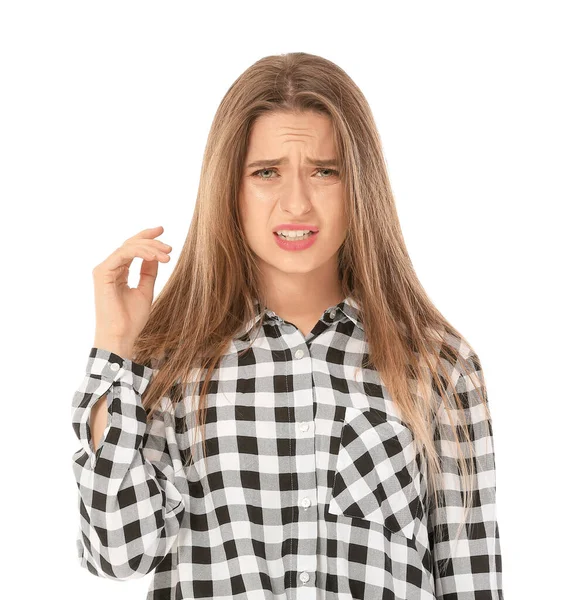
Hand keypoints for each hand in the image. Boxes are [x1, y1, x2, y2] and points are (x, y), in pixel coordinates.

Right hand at [91, 225, 171, 354]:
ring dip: (150, 248)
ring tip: (166, 255)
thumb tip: (155, 256)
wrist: (121, 336)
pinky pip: (123, 254)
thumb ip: (148, 272)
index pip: (132, 249)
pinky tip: (155, 257)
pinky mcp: (102, 273)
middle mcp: (109, 268)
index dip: (147, 238)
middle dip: (151, 241)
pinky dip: (140, 252)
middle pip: (130, 244)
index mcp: (118, 272)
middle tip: (169, 247)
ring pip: (128, 247)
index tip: (162, 231)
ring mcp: (104, 270)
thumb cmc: (131, 320)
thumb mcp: (145, 290)